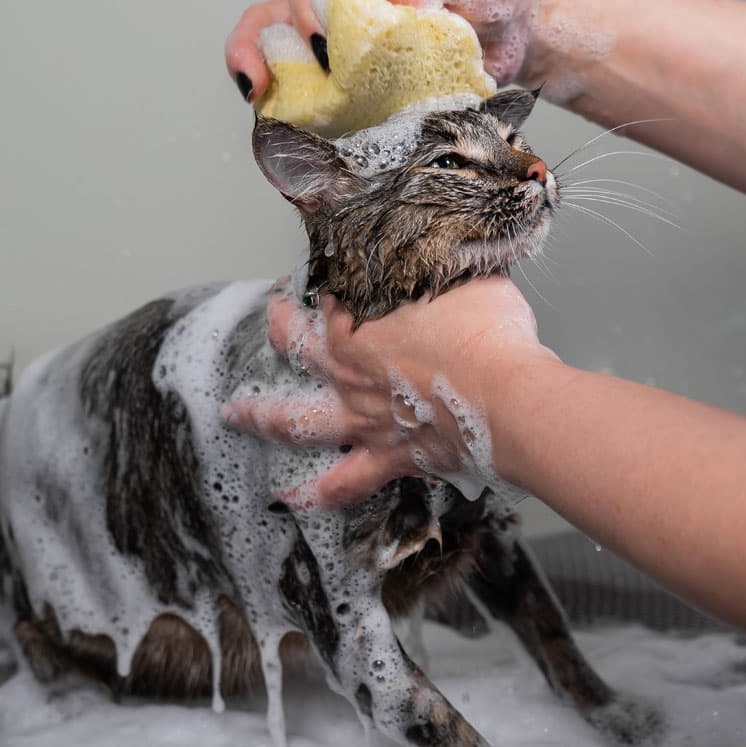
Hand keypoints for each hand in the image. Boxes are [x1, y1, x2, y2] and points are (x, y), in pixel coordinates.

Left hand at [221, 276, 547, 507]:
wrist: (509, 397)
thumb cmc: (490, 333)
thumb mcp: (467, 273)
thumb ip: (443, 263)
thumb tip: (443, 245)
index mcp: (361, 317)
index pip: (327, 289)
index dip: (324, 276)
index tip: (329, 267)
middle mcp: (348, 368)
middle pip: (294, 345)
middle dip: (278, 328)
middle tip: (271, 319)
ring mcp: (361, 416)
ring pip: (295, 418)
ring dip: (261, 416)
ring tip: (236, 414)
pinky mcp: (387, 456)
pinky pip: (343, 483)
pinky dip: (315, 495)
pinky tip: (293, 501)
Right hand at [225, 0, 544, 101]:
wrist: (524, 32)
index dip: (302, 10)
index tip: (323, 42)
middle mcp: (345, 12)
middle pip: (275, 19)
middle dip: (259, 48)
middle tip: (263, 82)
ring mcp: (351, 57)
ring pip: (287, 63)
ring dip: (268, 83)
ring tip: (261, 103)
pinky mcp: (366, 98)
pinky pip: (321, 106)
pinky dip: (301, 120)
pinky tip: (300, 132)